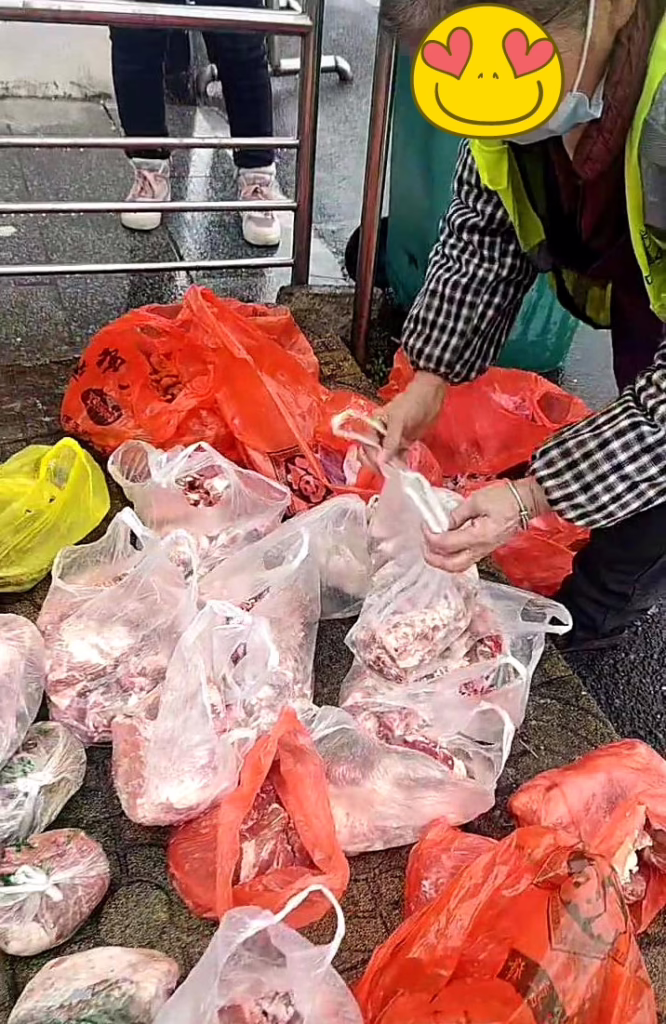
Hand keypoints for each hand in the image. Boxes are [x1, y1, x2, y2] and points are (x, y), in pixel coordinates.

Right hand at [364, 372, 445, 468]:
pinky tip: (403, 468)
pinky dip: (400, 463)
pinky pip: (398, 456)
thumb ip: (390, 441)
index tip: (381, 469)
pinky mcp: (404, 442)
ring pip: (387, 457)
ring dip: (391, 465)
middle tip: (389, 473)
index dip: (372, 458)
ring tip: (398, 472)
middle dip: (380, 464)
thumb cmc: (412, 402)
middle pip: (374, 454)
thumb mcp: (399, 421)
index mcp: (374, 425)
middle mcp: (380, 433)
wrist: (431, 395)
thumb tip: (382, 460)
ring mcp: (393, 438)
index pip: (367, 446)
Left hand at [423, 478, 551, 572]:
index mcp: (479, 537)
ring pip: (458, 566)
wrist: (526, 502)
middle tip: (424, 545)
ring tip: (432, 547)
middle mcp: (481, 549)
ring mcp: (485, 551)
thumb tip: (444, 524)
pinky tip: (446, 545)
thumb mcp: (477, 500)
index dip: (431, 537)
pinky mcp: (486, 548)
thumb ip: (457, 514)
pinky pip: (465, 559)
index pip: (447, 544)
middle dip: (434, 559)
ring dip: (442, 560)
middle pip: (452, 566)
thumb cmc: (506, 499)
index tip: (425, 527)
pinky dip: (451, 556)